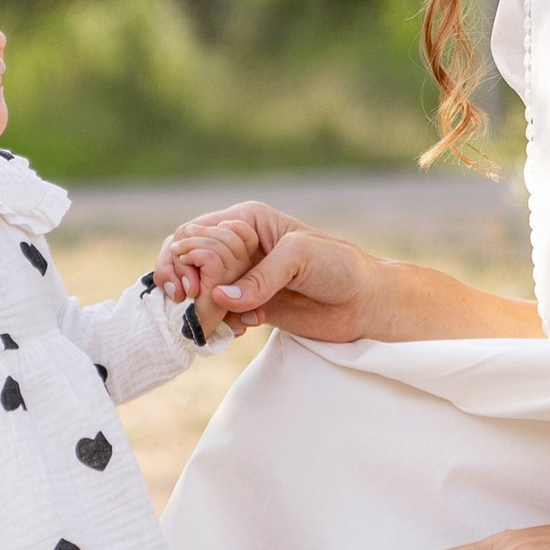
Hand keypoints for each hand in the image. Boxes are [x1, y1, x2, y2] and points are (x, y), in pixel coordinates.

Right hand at [161, 208, 381, 344]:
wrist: (365, 303)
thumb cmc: (338, 266)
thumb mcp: (299, 257)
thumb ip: (259, 277)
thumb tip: (219, 298)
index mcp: (245, 221)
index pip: (193, 233)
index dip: (184, 257)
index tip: (193, 285)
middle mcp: (237, 247)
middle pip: (185, 260)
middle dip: (184, 282)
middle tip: (191, 302)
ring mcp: (240, 278)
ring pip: (197, 290)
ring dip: (202, 307)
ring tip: (227, 319)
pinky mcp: (247, 306)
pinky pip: (215, 314)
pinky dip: (220, 324)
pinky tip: (245, 327)